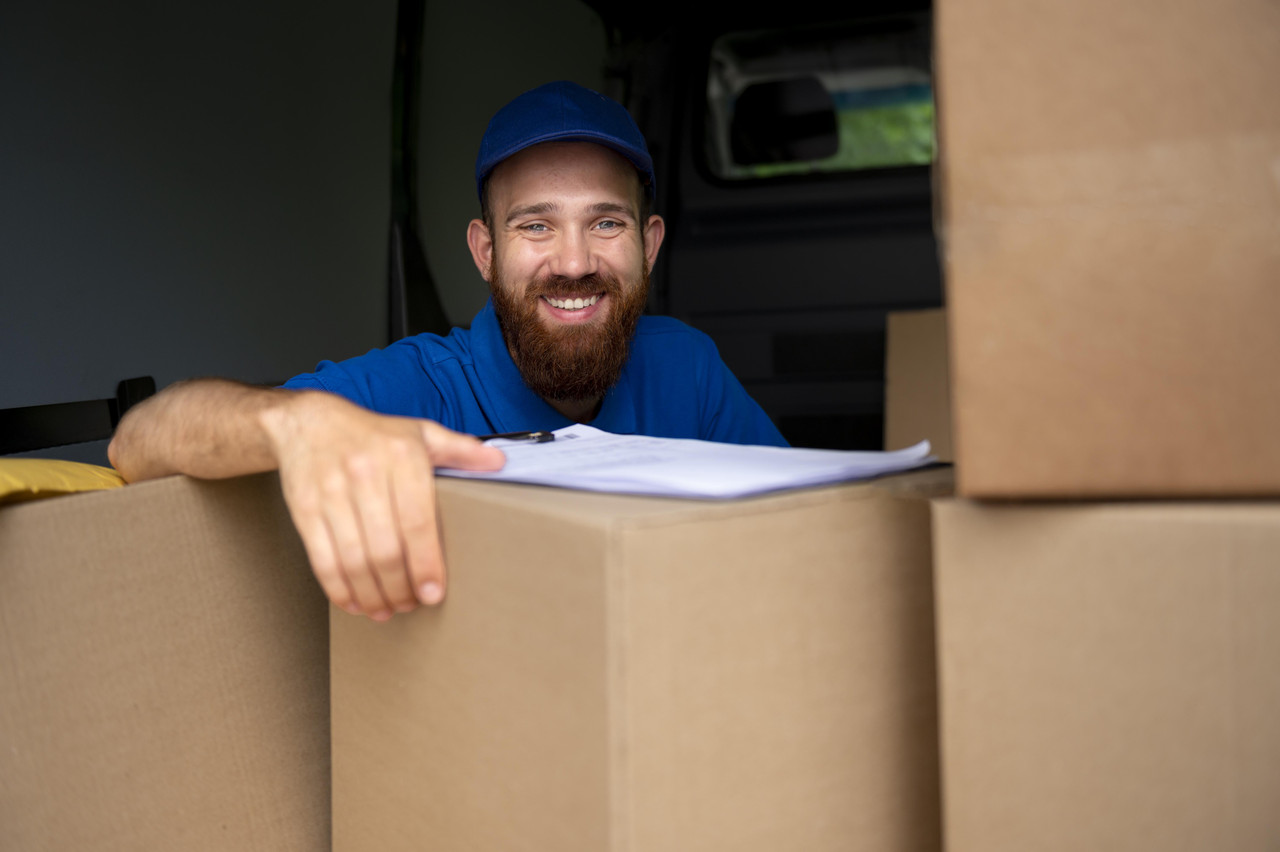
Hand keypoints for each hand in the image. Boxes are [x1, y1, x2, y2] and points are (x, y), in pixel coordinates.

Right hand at [261, 393, 504, 619]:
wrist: (308, 422)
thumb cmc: (372, 434)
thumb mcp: (419, 433)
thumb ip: (460, 450)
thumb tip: (499, 462)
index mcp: (401, 456)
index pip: (417, 521)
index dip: (426, 563)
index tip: (433, 593)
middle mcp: (364, 473)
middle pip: (384, 548)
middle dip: (400, 587)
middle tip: (412, 604)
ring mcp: (331, 492)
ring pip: (353, 560)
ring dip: (372, 594)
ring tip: (387, 609)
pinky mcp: (304, 509)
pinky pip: (322, 559)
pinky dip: (339, 589)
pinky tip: (355, 602)